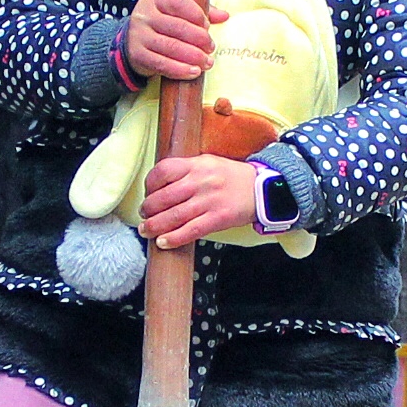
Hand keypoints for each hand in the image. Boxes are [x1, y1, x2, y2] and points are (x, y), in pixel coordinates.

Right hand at [122, 0, 224, 83]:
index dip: (196, 14)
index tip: (207, 26)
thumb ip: (198, 13)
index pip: (178, 2)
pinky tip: (193, 72)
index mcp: (155, 1)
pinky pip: (162, 64)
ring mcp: (139, 36)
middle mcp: (144, 16)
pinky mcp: (138, 56)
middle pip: (177, 26)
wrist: (130, 44)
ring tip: (207, 62)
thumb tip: (224, 15)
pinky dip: (180, 70)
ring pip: (170, 46)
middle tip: (211, 47)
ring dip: (193, 56)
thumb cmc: (160, 27)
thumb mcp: (174, 15)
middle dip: (199, 38)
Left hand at [142, 155, 261, 248]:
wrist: (263, 189)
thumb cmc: (232, 178)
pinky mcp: (219, 218)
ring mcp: (210, 200)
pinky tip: (164, 242)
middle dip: (148, 209)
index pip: (163, 170)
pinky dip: (174, 238)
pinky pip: (191, 230)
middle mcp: (201, 181)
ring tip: (146, 230)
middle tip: (143, 215)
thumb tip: (159, 187)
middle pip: (164, 196)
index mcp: (197, 164)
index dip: (149, 184)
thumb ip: (186, 171)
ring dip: (155, 226)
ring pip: (174, 215)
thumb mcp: (208, 164)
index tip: (147, 193)